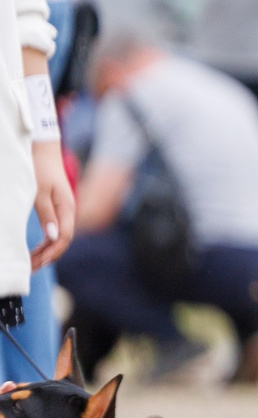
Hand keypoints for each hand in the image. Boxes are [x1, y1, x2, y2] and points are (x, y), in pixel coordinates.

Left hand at [29, 142, 71, 268]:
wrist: (42, 149)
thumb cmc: (40, 168)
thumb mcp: (40, 191)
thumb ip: (47, 214)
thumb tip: (54, 237)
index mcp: (67, 208)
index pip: (64, 239)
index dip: (51, 254)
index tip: (35, 264)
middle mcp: (67, 211)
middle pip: (62, 241)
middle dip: (48, 256)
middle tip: (30, 268)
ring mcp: (62, 210)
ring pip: (58, 237)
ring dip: (46, 251)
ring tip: (32, 262)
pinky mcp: (56, 207)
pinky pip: (54, 230)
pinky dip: (46, 242)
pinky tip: (37, 248)